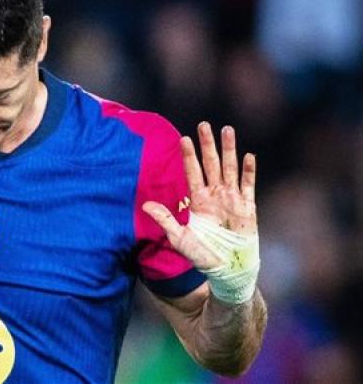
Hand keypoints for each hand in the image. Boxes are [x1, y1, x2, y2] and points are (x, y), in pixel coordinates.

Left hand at [143, 122, 256, 269]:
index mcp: (198, 200)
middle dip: (207, 145)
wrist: (227, 269)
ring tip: (226, 130)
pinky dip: (248, 171)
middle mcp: (215, 195)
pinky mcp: (248, 207)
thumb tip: (145, 204)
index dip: (188, 156)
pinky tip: (248, 156)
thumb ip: (164, 219)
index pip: (192, 172)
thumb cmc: (202, 255)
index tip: (183, 138)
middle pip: (210, 164)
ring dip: (229, 149)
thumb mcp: (179, 238)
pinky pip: (249, 185)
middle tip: (203, 124)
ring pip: (230, 168)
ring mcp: (232, 199)